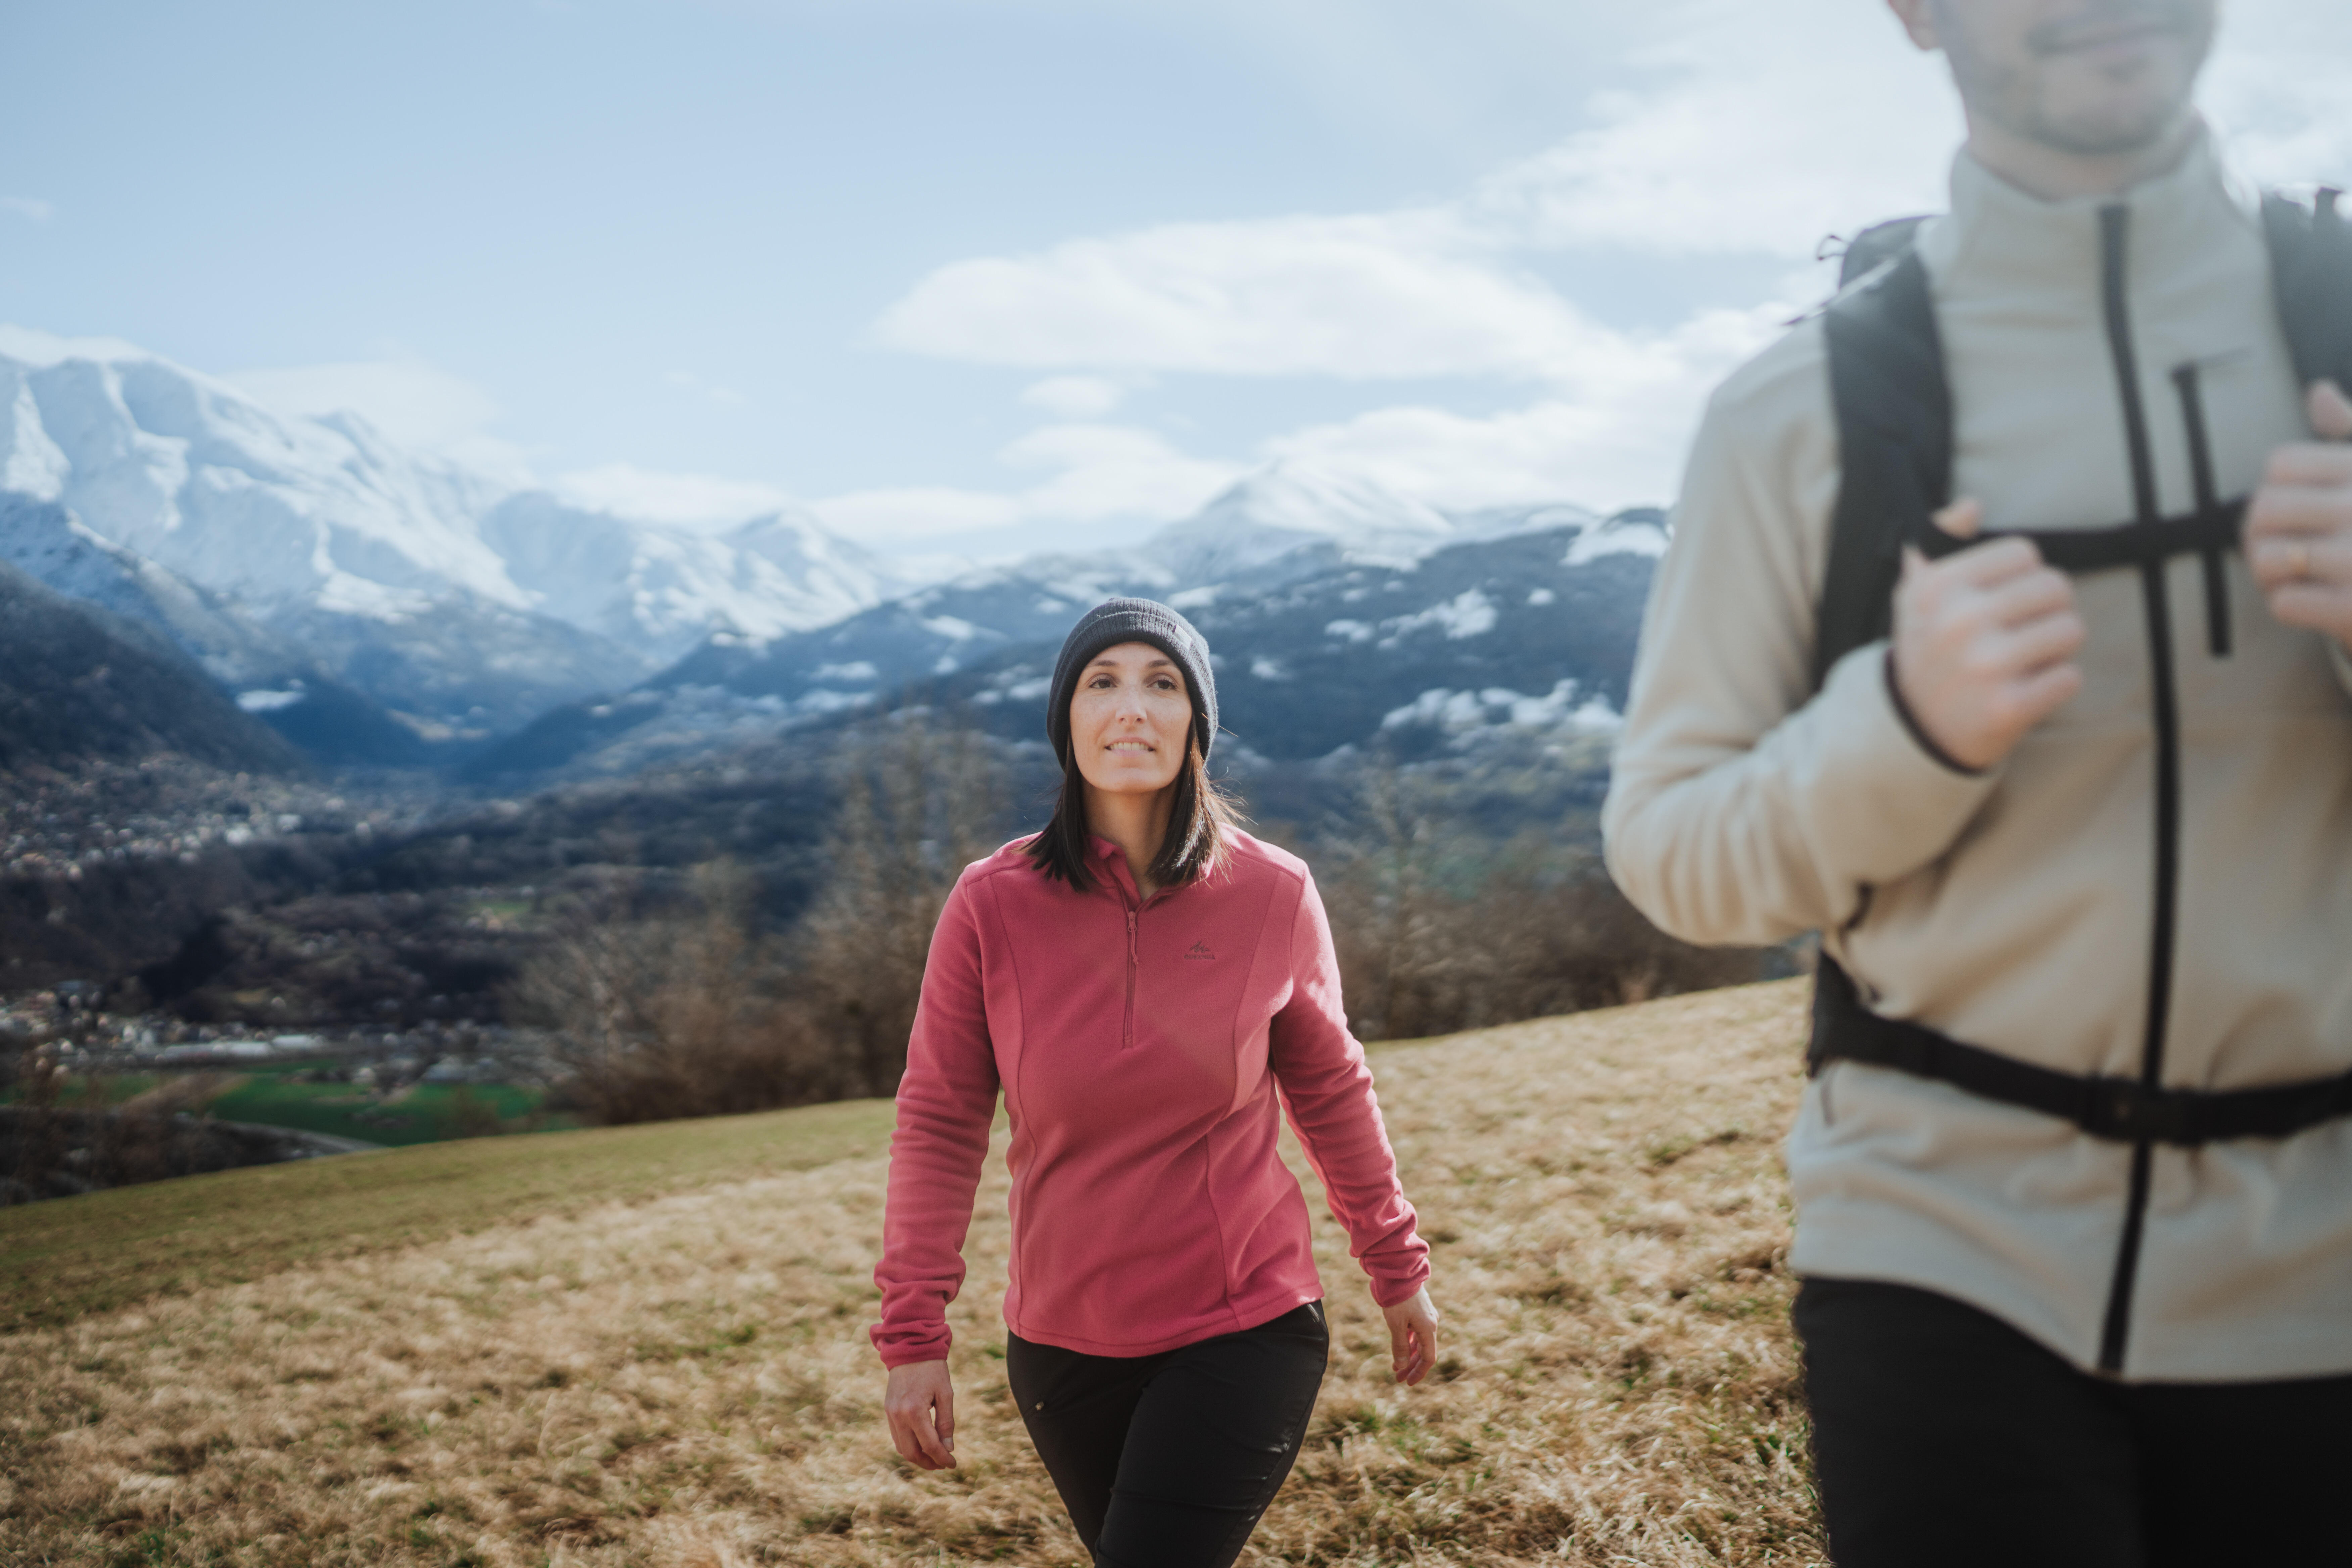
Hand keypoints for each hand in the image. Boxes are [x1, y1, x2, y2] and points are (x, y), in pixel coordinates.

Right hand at [883, 1359, 956, 1469]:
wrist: (909, 1348)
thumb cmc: (932, 1369)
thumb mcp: (946, 1394)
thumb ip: (946, 1423)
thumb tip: (948, 1449)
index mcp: (914, 1411)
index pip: (930, 1445)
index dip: (943, 1458)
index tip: (953, 1464)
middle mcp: (898, 1416)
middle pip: (912, 1453)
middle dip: (929, 1463)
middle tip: (944, 1464)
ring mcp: (890, 1414)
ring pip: (902, 1448)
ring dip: (918, 1457)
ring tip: (934, 1458)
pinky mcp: (888, 1411)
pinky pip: (897, 1437)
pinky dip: (909, 1446)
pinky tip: (922, 1445)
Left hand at [1382, 1285, 1440, 1385]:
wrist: (1399, 1271)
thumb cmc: (1397, 1298)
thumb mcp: (1396, 1324)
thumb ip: (1399, 1346)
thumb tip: (1401, 1367)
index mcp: (1429, 1329)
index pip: (1428, 1358)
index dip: (1419, 1372)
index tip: (1408, 1383)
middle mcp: (1431, 1324)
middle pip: (1424, 1352)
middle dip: (1412, 1367)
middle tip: (1398, 1379)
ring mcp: (1426, 1317)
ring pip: (1420, 1343)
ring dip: (1409, 1356)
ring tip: (1396, 1367)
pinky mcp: (1419, 1311)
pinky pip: (1416, 1333)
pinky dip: (1408, 1343)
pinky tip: (1400, 1349)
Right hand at [1890, 498, 2086, 770]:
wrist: (1913, 729)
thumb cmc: (1927, 650)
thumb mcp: (1916, 593)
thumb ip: (1938, 542)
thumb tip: (1970, 504)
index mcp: (1938, 587)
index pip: (2025, 554)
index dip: (2021, 577)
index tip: (1999, 601)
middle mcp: (1959, 623)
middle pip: (2055, 587)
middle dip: (2046, 610)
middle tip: (2019, 633)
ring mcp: (1984, 667)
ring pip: (2070, 629)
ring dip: (2055, 647)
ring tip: (2025, 660)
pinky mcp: (2007, 708)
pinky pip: (2070, 677)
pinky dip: (2056, 685)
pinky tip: (2025, 690)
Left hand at [2246, 381, 2351, 650]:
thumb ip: (2350, 430)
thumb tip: (2319, 393)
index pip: (2280, 465)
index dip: (2274, 488)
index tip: (2293, 506)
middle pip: (2262, 509)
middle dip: (2259, 533)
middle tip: (2282, 545)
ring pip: (2265, 558)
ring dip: (2269, 571)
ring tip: (2295, 572)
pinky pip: (2283, 602)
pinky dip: (2289, 604)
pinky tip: (2314, 600)